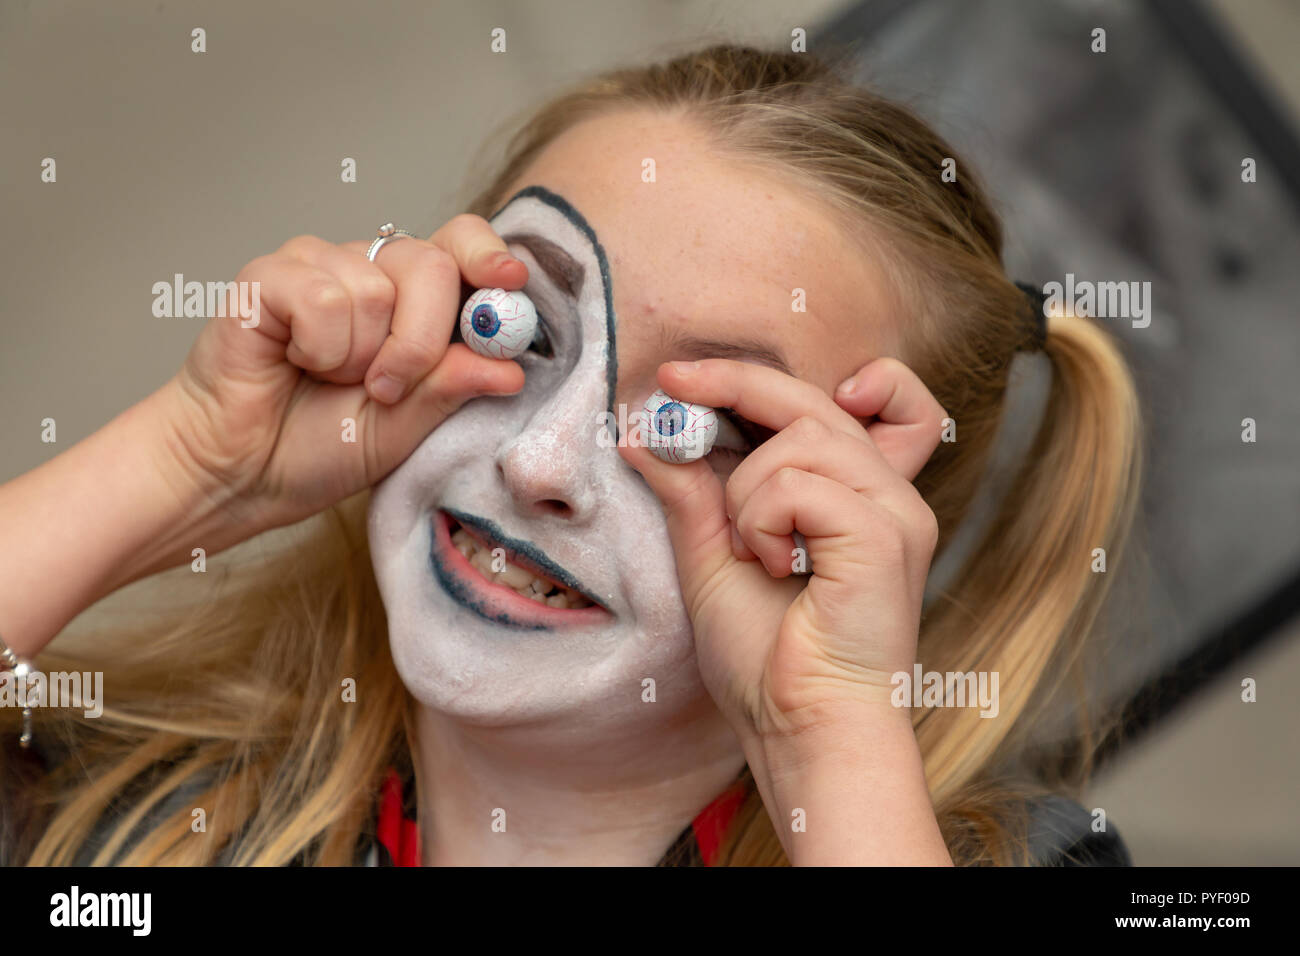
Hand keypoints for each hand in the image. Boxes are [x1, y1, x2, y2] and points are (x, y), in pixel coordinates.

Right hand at [160, 214, 526, 539]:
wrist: (242, 472)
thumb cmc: (320, 446)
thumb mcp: (406, 428)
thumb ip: (452, 390)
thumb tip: (510, 367)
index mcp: (413, 300)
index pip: (462, 247)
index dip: (489, 257)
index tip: (512, 281)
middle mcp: (370, 271)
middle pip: (431, 264)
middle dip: (422, 341)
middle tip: (385, 389)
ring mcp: (319, 266)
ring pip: (377, 289)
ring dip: (359, 358)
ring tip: (326, 379)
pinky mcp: (270, 276)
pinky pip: (324, 299)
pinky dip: (319, 349)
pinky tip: (294, 362)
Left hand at [619, 357, 945, 743]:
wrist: (801, 729)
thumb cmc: (767, 660)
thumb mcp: (712, 557)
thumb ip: (690, 492)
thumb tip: (643, 431)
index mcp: (856, 495)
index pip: (856, 400)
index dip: (782, 378)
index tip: (697, 380)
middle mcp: (888, 493)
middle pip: (813, 402)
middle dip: (736, 383)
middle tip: (671, 382)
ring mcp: (895, 511)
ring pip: (800, 439)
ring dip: (746, 491)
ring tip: (751, 551)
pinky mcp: (887, 535)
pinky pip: (799, 485)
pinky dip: (762, 521)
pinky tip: (773, 567)